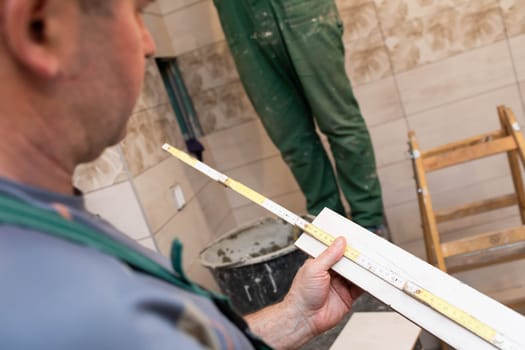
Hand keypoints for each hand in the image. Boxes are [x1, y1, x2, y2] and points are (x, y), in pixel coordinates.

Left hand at [245, 237, 361, 348]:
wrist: (305, 318)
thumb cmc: (302, 295)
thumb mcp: (314, 269)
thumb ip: (329, 255)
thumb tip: (339, 242)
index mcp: (320, 263)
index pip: (334, 250)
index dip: (344, 244)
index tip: (354, 238)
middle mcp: (330, 273)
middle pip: (347, 261)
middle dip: (356, 256)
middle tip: (366, 249)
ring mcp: (340, 284)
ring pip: (355, 273)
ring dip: (362, 268)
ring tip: (370, 261)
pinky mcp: (347, 296)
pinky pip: (360, 287)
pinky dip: (366, 283)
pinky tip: (370, 277)